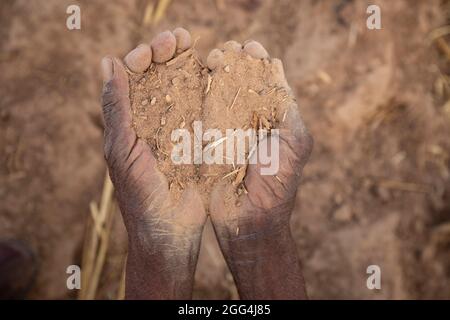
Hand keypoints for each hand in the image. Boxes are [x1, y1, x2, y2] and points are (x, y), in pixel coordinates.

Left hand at [100, 29, 205, 299]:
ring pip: (181, 88)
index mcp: (129, 120)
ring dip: (187, 64)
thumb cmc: (140, 193)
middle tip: (180, 37)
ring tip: (196, 46)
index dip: (142, 56)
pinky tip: (213, 74)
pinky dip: (206, 89)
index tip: (156, 47)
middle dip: (166, 52)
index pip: (132, 77)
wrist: (169, 229)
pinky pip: (202, 110)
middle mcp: (151, 120)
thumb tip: (106, 62)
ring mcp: (177, 129)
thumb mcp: (122, 149)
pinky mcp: (198, 141)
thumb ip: (116, 108)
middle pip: (158, 76)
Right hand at [207, 41, 312, 299]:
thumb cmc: (277, 183)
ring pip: (216, 94)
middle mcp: (247, 121)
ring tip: (211, 59)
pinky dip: (195, 96)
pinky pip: (198, 115)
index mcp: (271, 118)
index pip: (263, 80)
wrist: (250, 221)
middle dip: (231, 62)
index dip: (255, 61)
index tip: (247, 48)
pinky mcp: (203, 144)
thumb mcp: (295, 142)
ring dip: (212, 73)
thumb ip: (289, 108)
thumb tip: (277, 67)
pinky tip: (192, 80)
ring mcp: (223, 131)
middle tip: (224, 52)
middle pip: (237, 82)